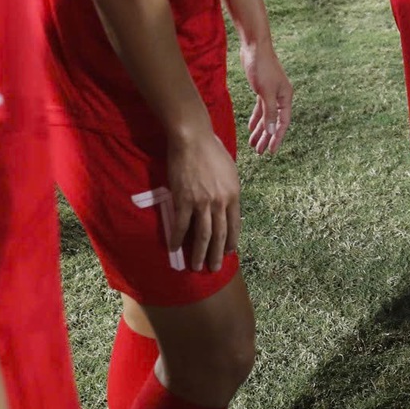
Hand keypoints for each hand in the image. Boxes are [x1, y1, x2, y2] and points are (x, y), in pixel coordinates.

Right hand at [165, 126, 240, 273]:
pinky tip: (174, 248)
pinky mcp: (183, 200)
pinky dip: (177, 238)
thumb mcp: (230, 171)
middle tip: (214, 269)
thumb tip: (228, 205)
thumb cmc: (212, 150)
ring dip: (198, 253)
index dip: (231, 241)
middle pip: (219, 235)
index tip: (228, 253)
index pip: (235, 225)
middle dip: (216, 254)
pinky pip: (181, 225)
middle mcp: (220, 202)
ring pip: (202, 235)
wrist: (193, 139)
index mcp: (234, 195)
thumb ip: (229, 190)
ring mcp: (202, 203)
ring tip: (196, 266)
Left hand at [242, 40, 293, 154]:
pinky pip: (260, 108)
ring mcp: (271, 93)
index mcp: (286, 97)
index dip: (277, 138)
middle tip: (260, 152)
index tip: (271, 151)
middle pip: (274, 121)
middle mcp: (280, 96)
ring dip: (260, 130)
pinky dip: (256, 118)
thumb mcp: (266, 92)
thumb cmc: (262, 67)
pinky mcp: (262, 89)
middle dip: (267, 137)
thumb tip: (273, 130)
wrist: (254, 47)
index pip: (283, 122)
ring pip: (266, 116)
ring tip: (253, 144)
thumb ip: (270, 112)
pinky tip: (250, 127)